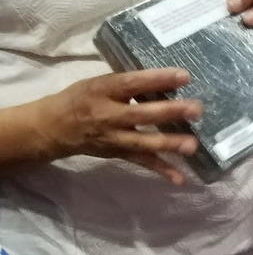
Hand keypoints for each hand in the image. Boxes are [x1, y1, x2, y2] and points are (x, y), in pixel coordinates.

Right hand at [38, 69, 199, 183]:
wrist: (54, 128)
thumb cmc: (81, 99)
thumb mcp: (98, 84)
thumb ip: (127, 84)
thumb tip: (166, 80)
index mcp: (102, 90)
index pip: (131, 83)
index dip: (157, 79)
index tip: (185, 76)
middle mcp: (108, 115)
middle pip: (141, 114)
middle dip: (170, 112)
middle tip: (196, 109)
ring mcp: (114, 138)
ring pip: (144, 142)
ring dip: (169, 144)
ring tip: (193, 145)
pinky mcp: (119, 154)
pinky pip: (143, 162)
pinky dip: (162, 170)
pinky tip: (181, 178)